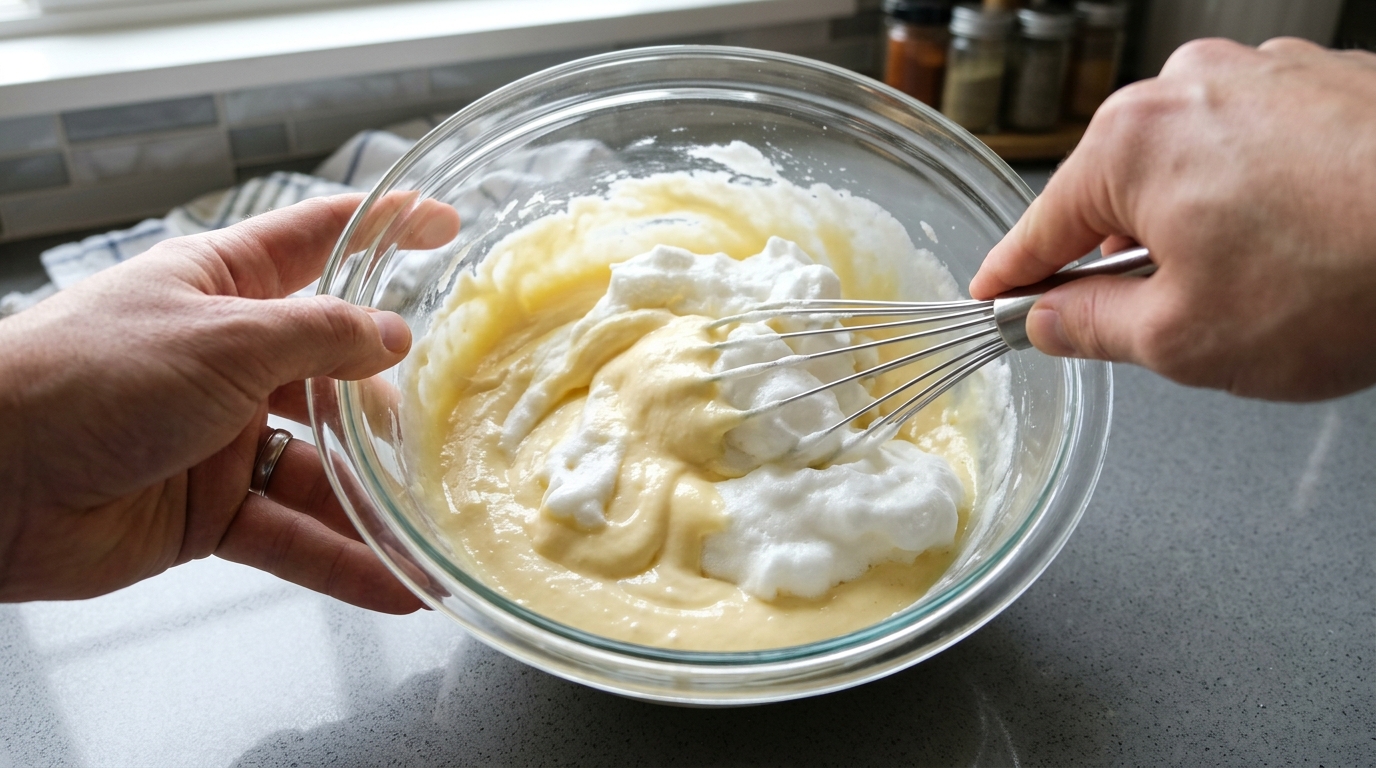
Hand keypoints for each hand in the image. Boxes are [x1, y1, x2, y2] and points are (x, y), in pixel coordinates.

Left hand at [0, 194, 459, 608]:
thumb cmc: (92, 375)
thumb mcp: (226, 338)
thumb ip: (321, 337)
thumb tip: (394, 339)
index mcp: (224, 286)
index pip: (316, 242)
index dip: (382, 229)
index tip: (444, 225)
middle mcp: (229, 358)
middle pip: (334, 375)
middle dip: (392, 405)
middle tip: (453, 428)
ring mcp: (219, 438)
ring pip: (322, 469)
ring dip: (376, 505)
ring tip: (439, 531)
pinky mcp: (208, 511)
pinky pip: (291, 535)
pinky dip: (341, 562)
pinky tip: (398, 587)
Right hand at [971, 38, 1375, 400]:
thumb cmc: (1343, 279)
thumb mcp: (1183, 340)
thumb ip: (1092, 328)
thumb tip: (1051, 320)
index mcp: (1132, 141)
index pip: (1042, 226)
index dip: (1013, 276)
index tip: (996, 300)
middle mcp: (1191, 89)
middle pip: (1119, 189)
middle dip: (1126, 255)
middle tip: (1161, 320)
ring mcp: (1266, 76)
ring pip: (1192, 166)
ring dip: (1199, 225)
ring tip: (1258, 285)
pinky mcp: (1329, 82)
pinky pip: (1258, 147)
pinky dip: (1259, 196)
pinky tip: (1302, 245)